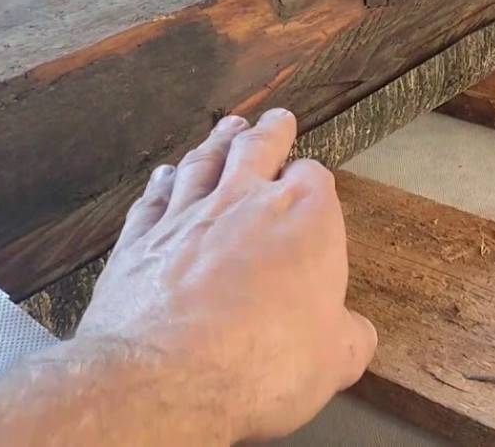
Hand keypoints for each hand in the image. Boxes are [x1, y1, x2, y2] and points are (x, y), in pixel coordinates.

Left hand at [76, 108, 376, 441]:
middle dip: (270, 133)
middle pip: (258, 149)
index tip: (314, 185)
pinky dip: (161, 183)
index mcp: (307, 218)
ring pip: (204, 163)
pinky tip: (164, 175)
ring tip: (228, 127)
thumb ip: (349, 337)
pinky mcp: (139, 241)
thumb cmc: (264, 363)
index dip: (314, 181)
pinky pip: (153, 199)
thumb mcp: (334, 360)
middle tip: (276, 118)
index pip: (315, 178)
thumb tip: (355, 334)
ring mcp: (187, 216)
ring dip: (217, 143)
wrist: (167, 377)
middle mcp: (246, 202)